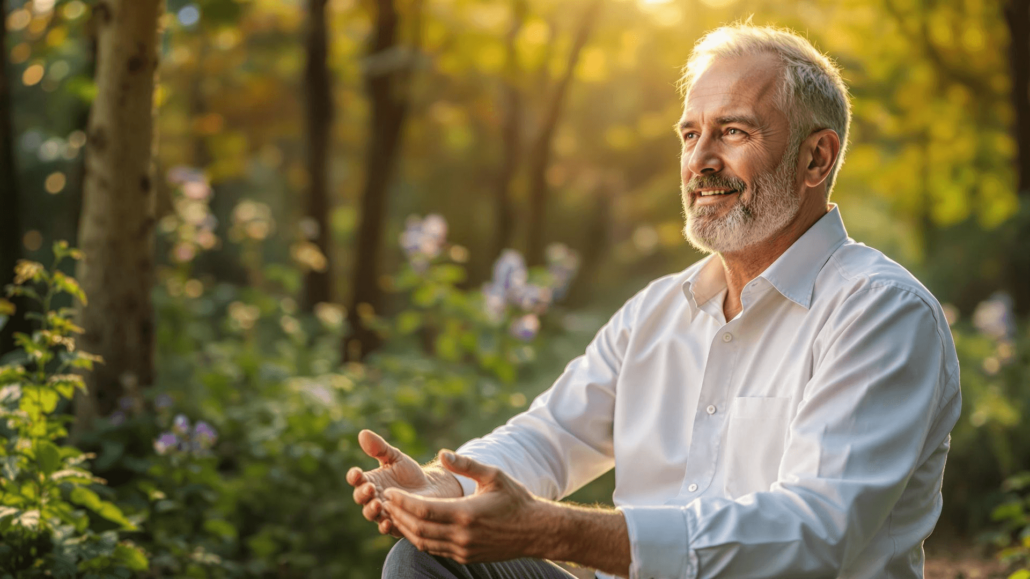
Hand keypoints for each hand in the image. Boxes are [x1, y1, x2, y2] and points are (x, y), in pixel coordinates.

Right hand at [347, 430, 461, 536]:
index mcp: (369, 480)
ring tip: (378, 503)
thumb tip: (363, 433)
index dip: (354, 477)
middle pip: (360, 498)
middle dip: (363, 494)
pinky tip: (388, 521)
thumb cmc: (409, 472)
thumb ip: (380, 448)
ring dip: (372, 510)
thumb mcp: (396, 457)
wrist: (430, 487)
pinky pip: (386, 527)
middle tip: (370, 487)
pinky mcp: (395, 523)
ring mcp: (382, 511)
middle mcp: (372, 497)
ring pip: (371, 514)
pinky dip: (385, 526)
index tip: (356, 472)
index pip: (356, 480)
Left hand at [381, 450, 549, 563]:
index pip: (423, 511)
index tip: (389, 492)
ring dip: (405, 529)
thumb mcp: (494, 475)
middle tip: (385, 502)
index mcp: (466, 514)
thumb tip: (442, 454)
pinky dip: (419, 538)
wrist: (535, 530)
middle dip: (398, 515)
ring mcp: (463, 549)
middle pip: (418, 528)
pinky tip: (413, 526)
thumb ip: (466, 464)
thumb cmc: (515, 498)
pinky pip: (434, 549)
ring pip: (423, 542)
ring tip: (393, 513)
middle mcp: (462, 536)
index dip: (402, 502)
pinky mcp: (465, 557)